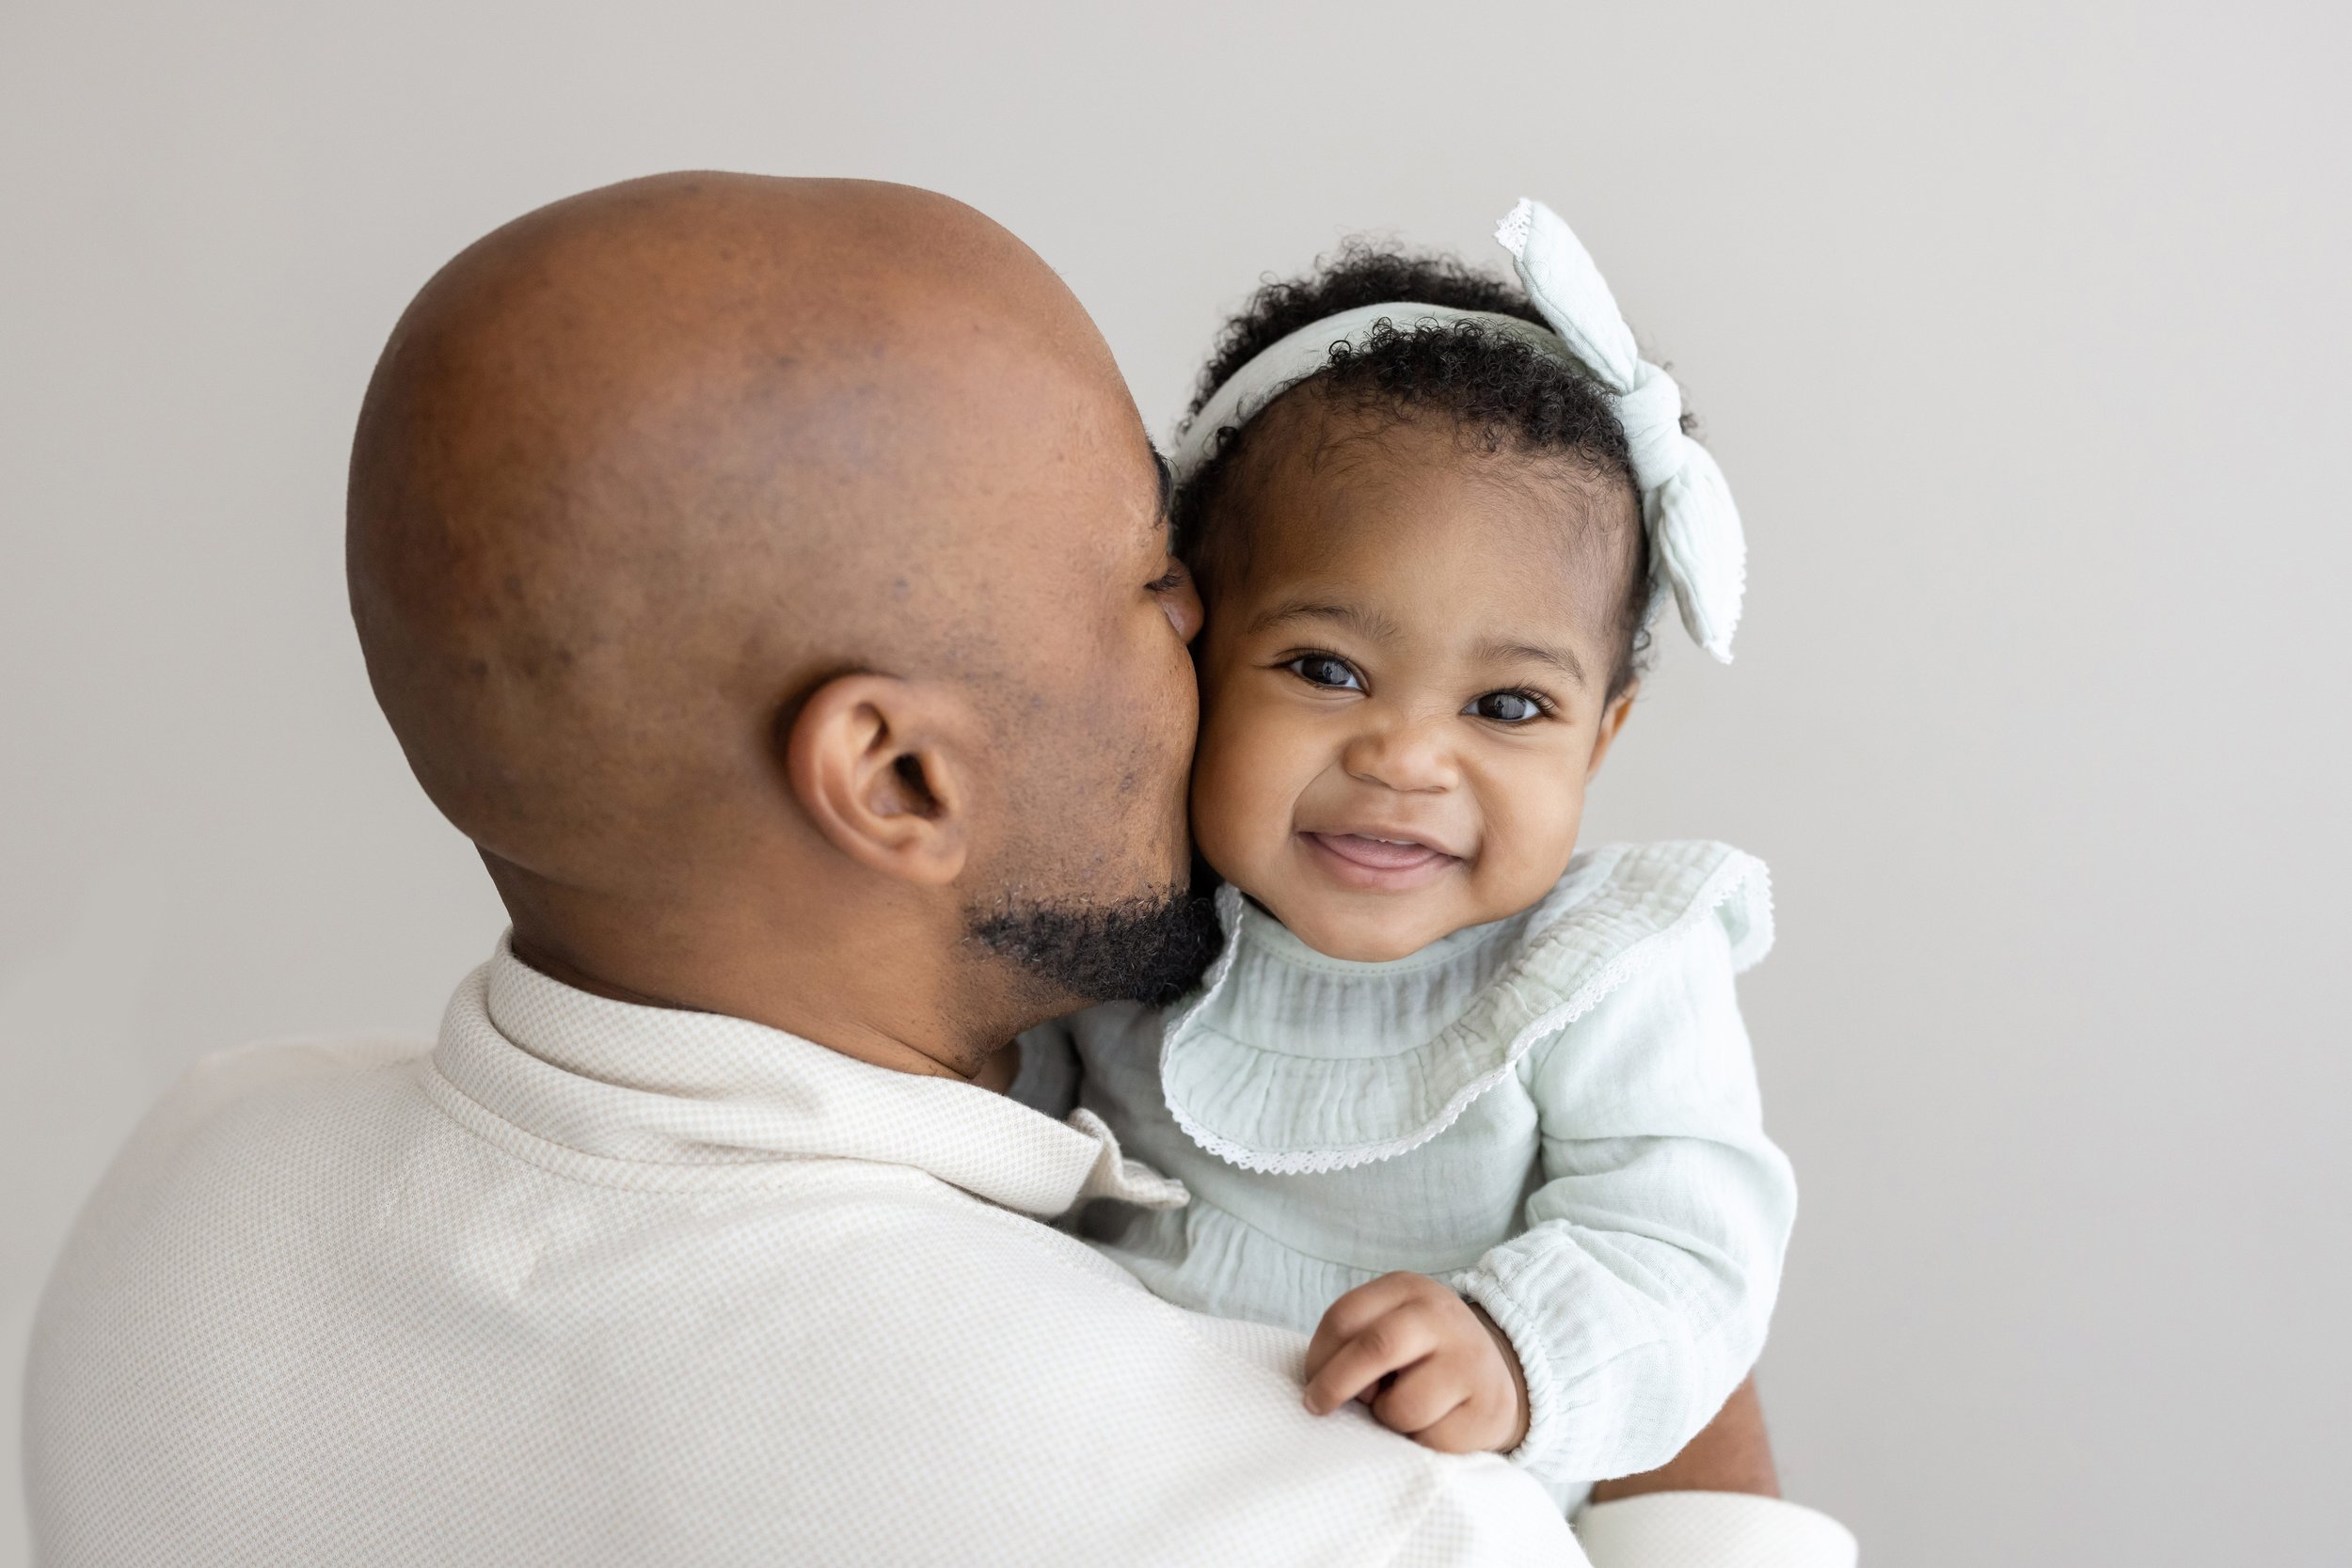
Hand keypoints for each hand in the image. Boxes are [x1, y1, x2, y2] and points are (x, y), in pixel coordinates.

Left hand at [1301, 1272, 1529, 1453]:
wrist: (1498, 1375)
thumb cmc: (1421, 1356)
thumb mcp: (1389, 1327)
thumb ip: (1355, 1344)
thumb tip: (1321, 1391)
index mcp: (1407, 1290)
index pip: (1344, 1316)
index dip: (1318, 1356)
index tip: (1311, 1381)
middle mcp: (1442, 1317)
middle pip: (1376, 1347)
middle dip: (1336, 1384)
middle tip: (1318, 1406)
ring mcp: (1470, 1361)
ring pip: (1402, 1407)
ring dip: (1387, 1418)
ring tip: (1403, 1408)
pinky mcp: (1488, 1408)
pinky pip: (1431, 1440)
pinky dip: (1420, 1441)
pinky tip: (1436, 1421)